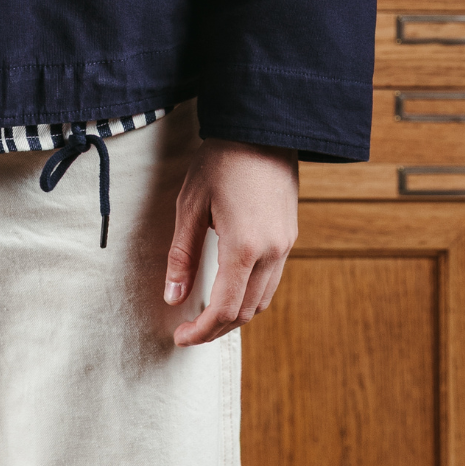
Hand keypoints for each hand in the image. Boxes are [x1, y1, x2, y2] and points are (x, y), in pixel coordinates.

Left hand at [165, 136, 297, 346]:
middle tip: (189, 330)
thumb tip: (173, 297)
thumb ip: (183, 254)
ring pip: (262, 300)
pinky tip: (230, 287)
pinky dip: (250, 294)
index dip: (201, 330)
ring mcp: (286, 245)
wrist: (261, 128)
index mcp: (244, 247)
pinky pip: (272, 280)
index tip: (180, 337)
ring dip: (235, 314)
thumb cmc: (219, 161)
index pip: (224, 309)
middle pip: (245, 312)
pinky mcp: (290, 235)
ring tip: (206, 313)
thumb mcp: (190, 204)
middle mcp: (272, 252)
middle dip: (216, 328)